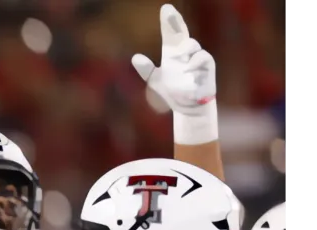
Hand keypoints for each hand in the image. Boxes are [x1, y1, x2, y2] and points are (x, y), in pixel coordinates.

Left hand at [133, 4, 216, 135]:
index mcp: (172, 53)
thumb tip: (135, 57)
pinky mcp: (207, 66)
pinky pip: (202, 58)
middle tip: (168, 10)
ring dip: (184, 49)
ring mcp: (197, 57)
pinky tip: (187, 69)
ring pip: (192, 45)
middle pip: (182, 32)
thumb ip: (146, 69)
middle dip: (175, 21)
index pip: (172, 33)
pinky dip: (193, 63)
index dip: (169, 21)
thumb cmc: (172, 91)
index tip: (166, 8)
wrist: (186, 107)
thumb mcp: (155, 81)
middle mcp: (186, 52)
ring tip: (177, 61)